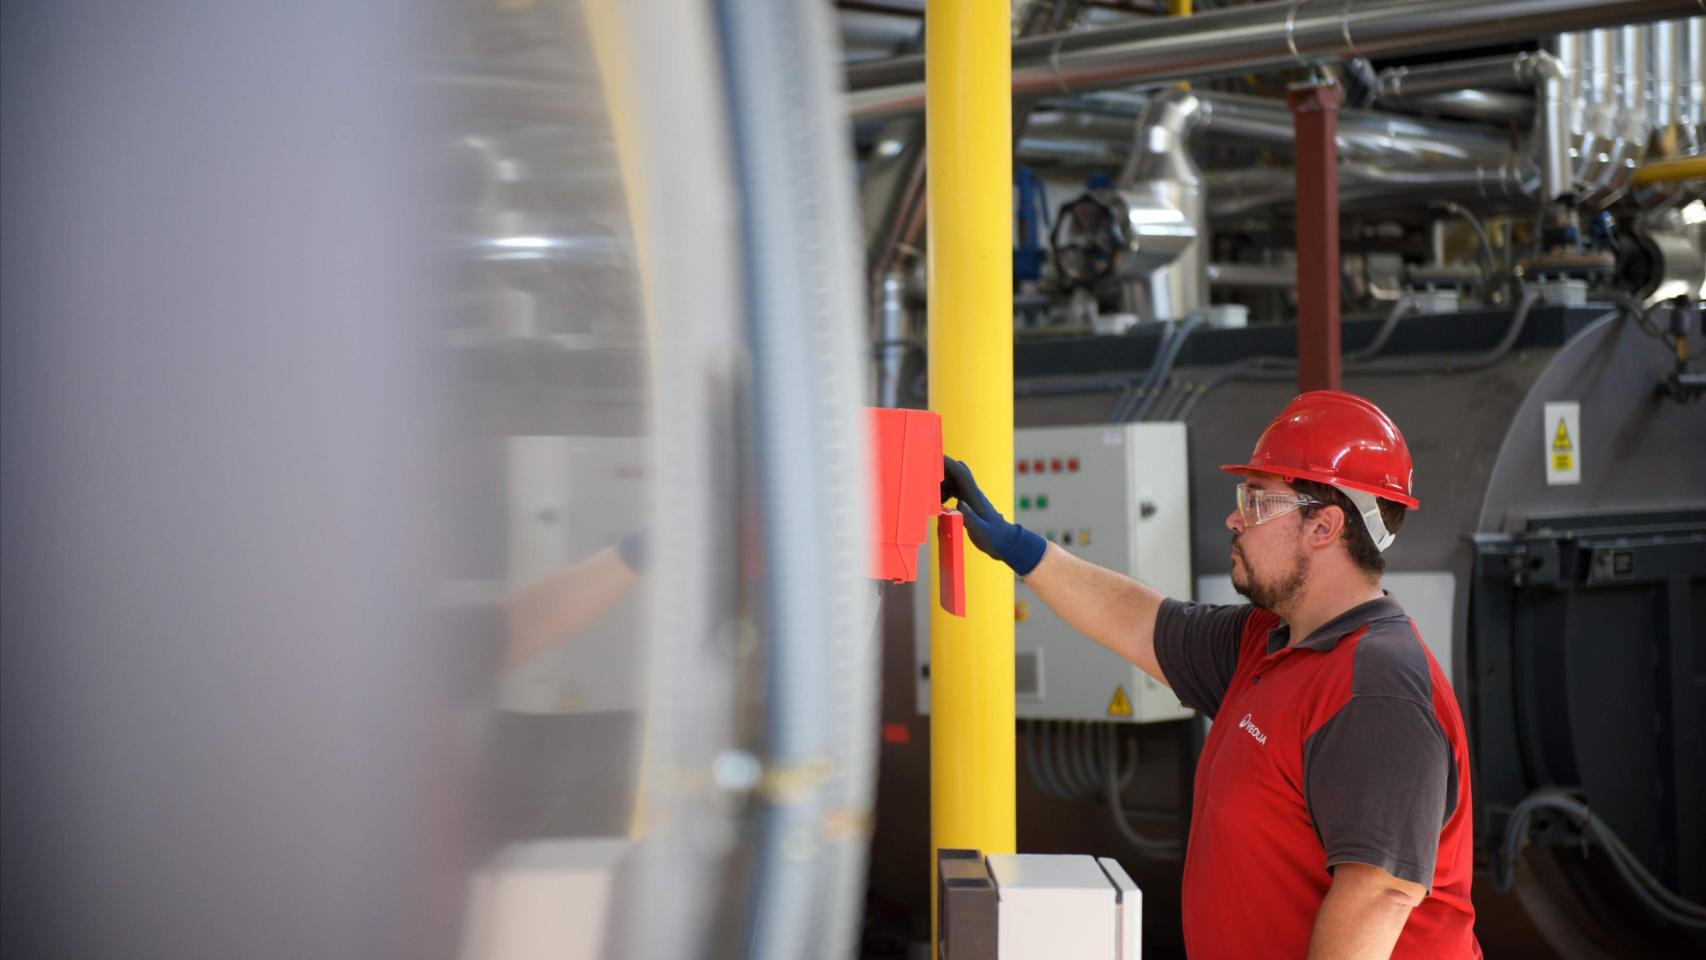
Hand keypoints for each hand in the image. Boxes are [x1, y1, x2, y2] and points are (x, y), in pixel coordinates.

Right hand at [941, 456, 1047, 575]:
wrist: (1006, 543)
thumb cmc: (995, 538)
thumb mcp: (982, 530)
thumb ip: (971, 518)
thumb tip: (959, 503)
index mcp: (974, 496)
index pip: (960, 473)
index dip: (947, 463)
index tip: (934, 456)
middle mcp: (972, 493)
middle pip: (955, 472)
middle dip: (941, 471)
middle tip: (926, 479)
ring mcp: (970, 497)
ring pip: (953, 482)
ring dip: (940, 485)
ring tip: (932, 498)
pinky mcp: (968, 503)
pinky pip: (953, 491)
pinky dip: (943, 493)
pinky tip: (939, 505)